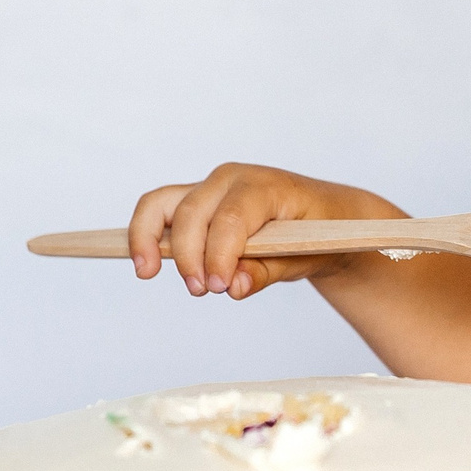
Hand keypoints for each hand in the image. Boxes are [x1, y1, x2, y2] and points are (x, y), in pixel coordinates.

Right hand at [127, 164, 401, 299]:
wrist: (325, 217)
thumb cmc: (318, 234)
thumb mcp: (305, 258)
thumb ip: (267, 271)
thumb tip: (234, 287)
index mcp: (265, 186)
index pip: (231, 218)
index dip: (219, 254)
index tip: (219, 287)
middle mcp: (231, 179)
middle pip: (192, 213)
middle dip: (189, 255)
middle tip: (201, 291)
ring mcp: (209, 187)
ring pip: (162, 203)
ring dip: (150, 239)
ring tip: (148, 272)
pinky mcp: (196, 201)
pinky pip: (160, 210)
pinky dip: (147, 233)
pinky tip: (145, 262)